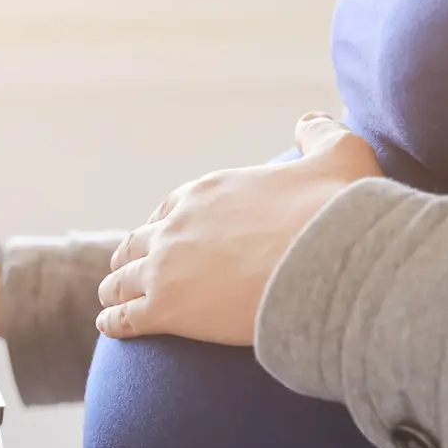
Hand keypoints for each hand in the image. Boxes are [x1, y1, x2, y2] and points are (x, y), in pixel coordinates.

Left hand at [95, 113, 381, 344]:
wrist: (328, 262)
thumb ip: (320, 136)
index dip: (162, 224)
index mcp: (206, 193)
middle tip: (126, 268)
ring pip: (123, 279)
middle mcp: (176, 226)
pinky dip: (114, 321)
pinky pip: (126, 317)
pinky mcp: (166, 309)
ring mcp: (165, 268)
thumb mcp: (338, 155)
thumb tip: (310, 122)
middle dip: (131, 255)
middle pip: (139, 242)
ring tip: (109, 299)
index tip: (160, 235)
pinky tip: (109, 326)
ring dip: (115, 288)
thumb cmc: (334, 212)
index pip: (169, 209)